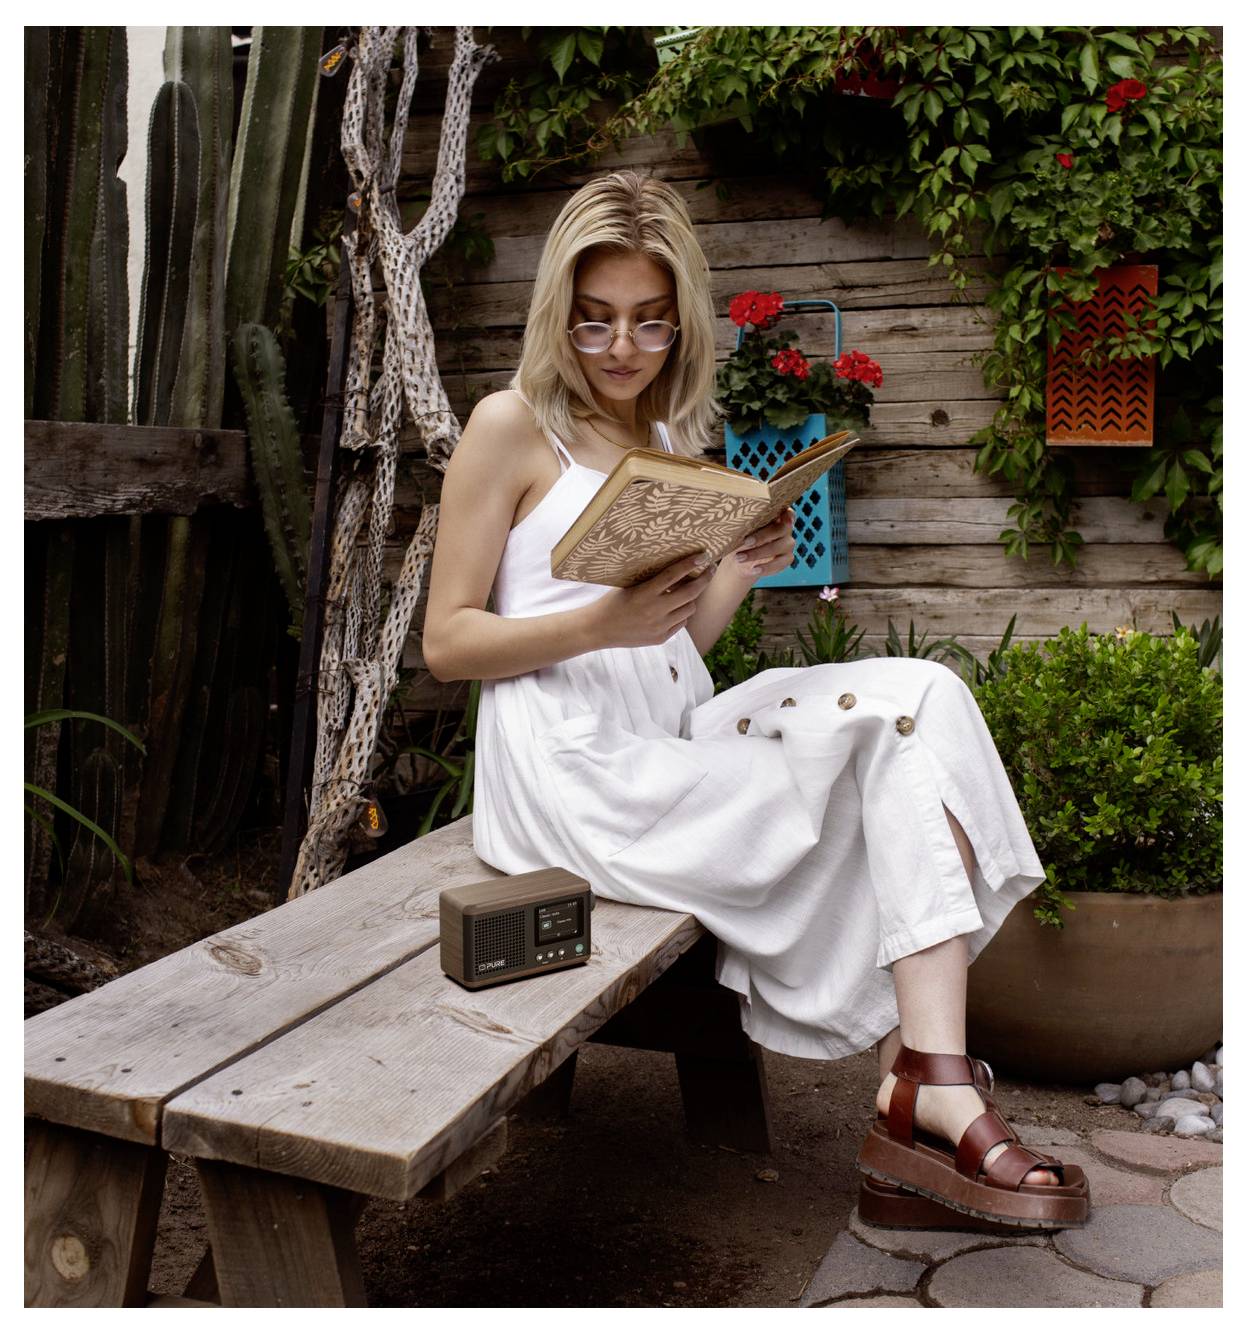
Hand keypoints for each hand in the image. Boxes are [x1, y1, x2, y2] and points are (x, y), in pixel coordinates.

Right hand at [587, 550, 717, 648]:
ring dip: (691, 598)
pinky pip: (681, 623)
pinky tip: (675, 608)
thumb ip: (653, 580)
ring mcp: (660, 626)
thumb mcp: (631, 586)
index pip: (674, 575)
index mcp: (645, 593)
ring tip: (688, 591)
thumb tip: (679, 569)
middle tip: (710, 570)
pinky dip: (681, 613)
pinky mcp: (661, 638)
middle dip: (704, 579)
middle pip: (690, 593)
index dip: (691, 563)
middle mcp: (655, 610)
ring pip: (690, 609)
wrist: (599, 629)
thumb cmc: (613, 602)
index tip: (704, 555)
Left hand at [724, 507, 796, 582]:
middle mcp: (785, 529)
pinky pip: (780, 563)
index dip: (787, 513)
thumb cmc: (739, 538)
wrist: (738, 559)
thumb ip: (746, 523)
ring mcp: (787, 544)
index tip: (778, 516)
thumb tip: (739, 521)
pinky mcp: (786, 559)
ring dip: (759, 553)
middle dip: (762, 536)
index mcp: (775, 516)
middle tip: (745, 542)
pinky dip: (766, 567)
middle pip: (782, 529)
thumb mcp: (739, 529)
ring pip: (780, 546)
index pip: (787, 511)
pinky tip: (753, 569)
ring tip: (740, 558)